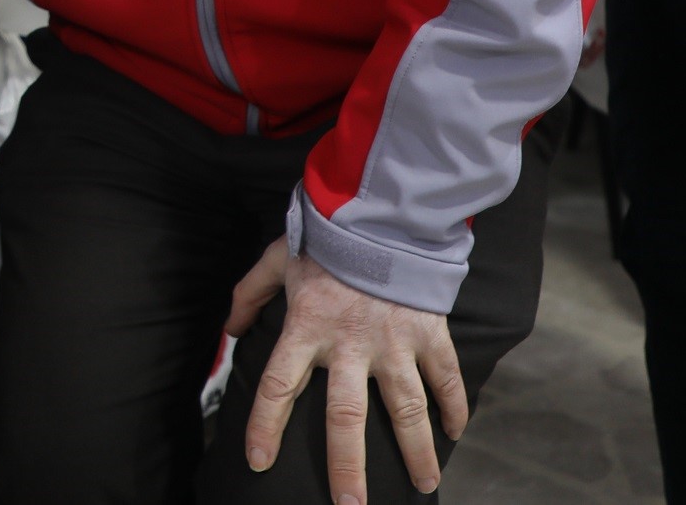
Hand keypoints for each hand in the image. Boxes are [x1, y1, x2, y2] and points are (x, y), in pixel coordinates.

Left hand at [229, 238, 466, 503]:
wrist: (382, 208)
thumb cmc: (327, 236)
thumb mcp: (278, 257)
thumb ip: (250, 293)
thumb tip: (229, 328)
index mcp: (308, 326)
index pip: (279, 386)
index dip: (265, 426)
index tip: (259, 462)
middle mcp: (350, 343)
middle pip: (345, 416)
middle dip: (346, 466)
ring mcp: (394, 341)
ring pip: (407, 409)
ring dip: (417, 452)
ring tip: (424, 486)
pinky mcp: (429, 332)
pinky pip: (445, 378)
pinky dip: (455, 407)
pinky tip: (456, 434)